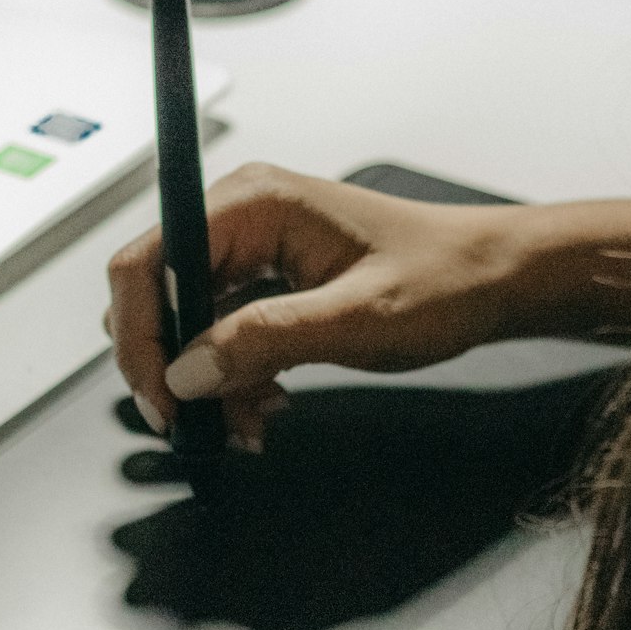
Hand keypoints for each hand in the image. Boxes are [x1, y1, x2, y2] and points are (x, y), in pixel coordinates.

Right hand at [108, 161, 529, 447]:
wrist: (492, 279)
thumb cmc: (444, 279)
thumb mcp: (357, 317)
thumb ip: (266, 341)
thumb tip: (187, 372)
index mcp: (254, 205)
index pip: (148, 263)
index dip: (138, 336)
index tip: (162, 399)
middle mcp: (239, 220)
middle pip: (154, 297)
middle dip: (170, 368)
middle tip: (198, 425)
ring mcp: (249, 252)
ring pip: (183, 326)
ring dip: (205, 384)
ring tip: (249, 423)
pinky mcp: (263, 285)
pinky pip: (217, 337)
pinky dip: (230, 380)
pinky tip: (265, 406)